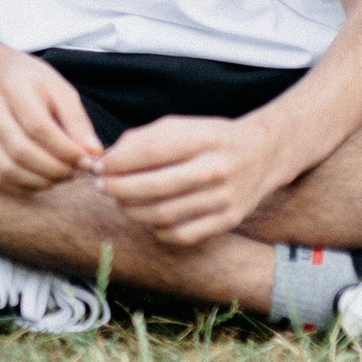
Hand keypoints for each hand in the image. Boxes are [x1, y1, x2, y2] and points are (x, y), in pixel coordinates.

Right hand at [0, 47, 104, 193]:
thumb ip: (77, 121)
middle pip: (20, 151)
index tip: (87, 160)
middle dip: (55, 169)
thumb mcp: (61, 90)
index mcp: (12, 88)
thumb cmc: (34, 83)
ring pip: (7, 170)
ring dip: (40, 181)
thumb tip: (92, 153)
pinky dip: (23, 185)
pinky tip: (42, 177)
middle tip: (76, 171)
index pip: (39, 127)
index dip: (66, 150)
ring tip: (61, 174)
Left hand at [94, 115, 281, 245]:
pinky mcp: (228, 221)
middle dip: (118, 189)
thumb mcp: (179, 126)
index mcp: (204, 140)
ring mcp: (224, 199)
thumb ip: (141, 139)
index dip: (119, 163)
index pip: (152, 153)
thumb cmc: (209, 139)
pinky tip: (148, 218)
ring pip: (164, 215)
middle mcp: (217, 170)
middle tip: (101, 186)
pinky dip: (156, 230)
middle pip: (155, 187)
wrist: (263, 154)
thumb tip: (106, 161)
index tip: (99, 166)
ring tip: (120, 201)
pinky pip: (181, 235)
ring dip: (132, 211)